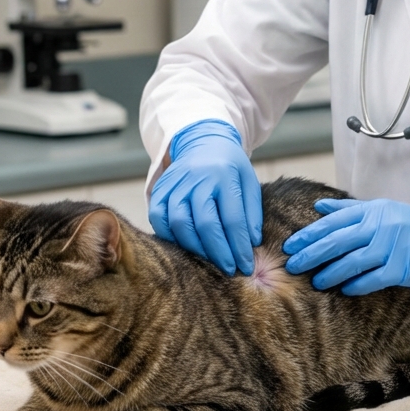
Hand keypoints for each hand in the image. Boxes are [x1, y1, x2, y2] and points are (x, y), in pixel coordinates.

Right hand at [148, 120, 261, 275]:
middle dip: (218, 252)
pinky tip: (185, 247)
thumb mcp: (249, 182)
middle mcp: (197, 178)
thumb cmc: (230, 167)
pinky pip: (158, 218)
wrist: (202, 141)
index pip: (233, 219)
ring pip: (179, 223)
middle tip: (229, 269)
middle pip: (204, 223)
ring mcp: (175, 183)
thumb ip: (251, 212)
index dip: (239, 246)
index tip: (246, 265)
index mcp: (224, 175)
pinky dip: (170, 237)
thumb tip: (251, 244)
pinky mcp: (159, 189)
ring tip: (209, 261)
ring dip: (195, 248)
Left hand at [283, 198, 409, 295]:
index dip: (309, 234)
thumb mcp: (384, 210)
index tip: (290, 245)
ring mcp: (392, 247)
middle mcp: (380, 226)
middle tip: (292, 266)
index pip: (333, 221)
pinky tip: (344, 290)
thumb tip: (318, 206)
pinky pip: (372, 278)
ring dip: (330, 273)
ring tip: (315, 282)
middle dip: (311, 254)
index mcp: (373, 210)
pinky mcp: (402, 268)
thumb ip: (350, 210)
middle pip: (337, 241)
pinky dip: (356, 285)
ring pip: (351, 261)